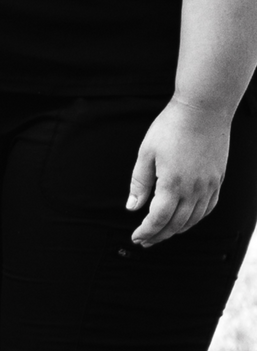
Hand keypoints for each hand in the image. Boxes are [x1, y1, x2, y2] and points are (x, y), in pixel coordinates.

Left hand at [126, 98, 230, 245]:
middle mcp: (194, 190)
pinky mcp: (217, 179)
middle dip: (159, 235)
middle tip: (145, 241)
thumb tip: (132, 207)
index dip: (146, 231)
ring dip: (177, 230)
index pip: (158, 219)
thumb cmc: (171, 127)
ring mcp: (209, 186)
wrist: (203, 110)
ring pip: (194, 219)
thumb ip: (139, 182)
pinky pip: (209, 207)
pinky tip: (187, 219)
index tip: (136, 237)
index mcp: (172, 184)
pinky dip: (196, 218)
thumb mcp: (146, 152)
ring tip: (162, 233)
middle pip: (176, 224)